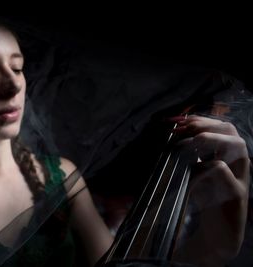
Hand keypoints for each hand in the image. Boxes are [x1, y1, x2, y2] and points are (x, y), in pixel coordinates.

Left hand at [172, 115, 249, 266]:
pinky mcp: (237, 194)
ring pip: (238, 146)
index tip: (177, 122)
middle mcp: (237, 163)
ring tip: (190, 144)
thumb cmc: (203, 202)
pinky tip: (188, 174)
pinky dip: (202, 168)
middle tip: (182, 130)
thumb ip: (188, 156)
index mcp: (227, 155)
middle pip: (231, 130)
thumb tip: (169, 135)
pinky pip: (223, 172)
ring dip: (210, 139)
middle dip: (205, 124)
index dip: (199, 120)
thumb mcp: (193, 174)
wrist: (218, 235)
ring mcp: (240, 177)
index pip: (220, 126)